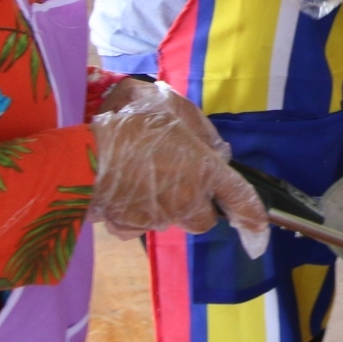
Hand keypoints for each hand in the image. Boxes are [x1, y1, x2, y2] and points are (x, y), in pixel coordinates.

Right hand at [89, 82, 270, 255]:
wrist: (83, 152)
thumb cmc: (130, 122)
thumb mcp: (169, 104)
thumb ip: (198, 128)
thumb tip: (213, 149)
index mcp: (204, 170)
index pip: (240, 198)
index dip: (254, 220)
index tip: (259, 236)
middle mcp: (186, 200)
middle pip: (204, 218)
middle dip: (198, 205)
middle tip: (178, 179)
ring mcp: (158, 218)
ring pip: (172, 219)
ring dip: (165, 203)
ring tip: (141, 173)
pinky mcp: (129, 228)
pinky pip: (140, 224)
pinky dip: (136, 212)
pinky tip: (122, 189)